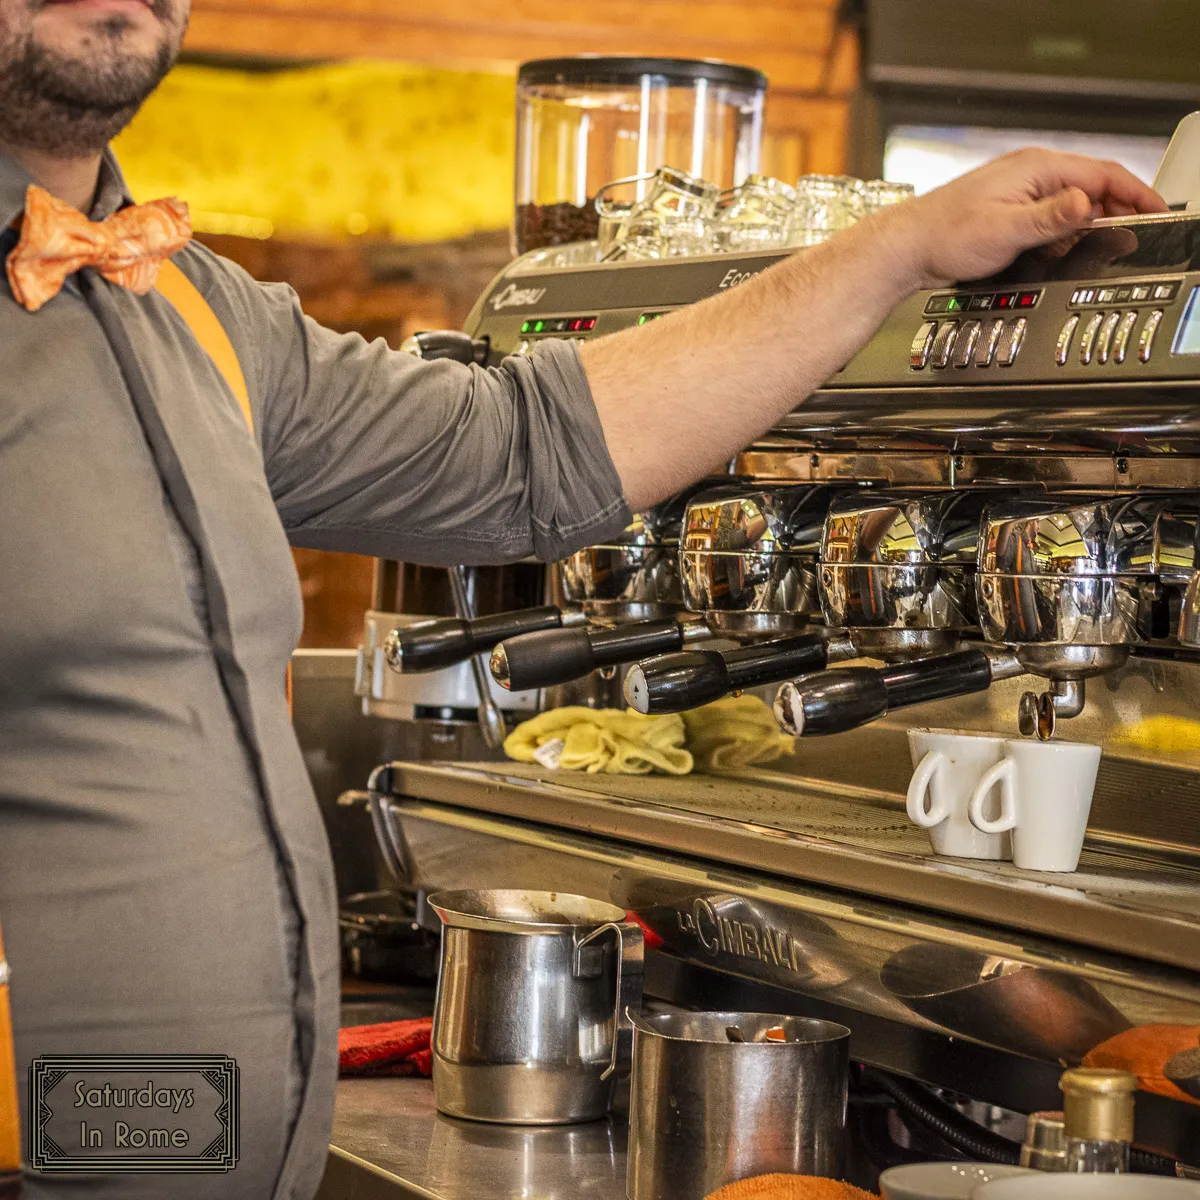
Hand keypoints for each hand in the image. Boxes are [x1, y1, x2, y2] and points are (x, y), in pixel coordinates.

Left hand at [881, 148, 1167, 289]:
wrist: (906, 247)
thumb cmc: (944, 237)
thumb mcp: (1004, 231)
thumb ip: (1050, 218)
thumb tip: (1087, 203)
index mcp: (1035, 169)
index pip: (1102, 174)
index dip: (1134, 193)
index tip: (1155, 211)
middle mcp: (1030, 172)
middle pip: (1091, 185)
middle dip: (1118, 207)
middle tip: (1136, 233)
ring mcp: (1019, 189)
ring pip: (1071, 200)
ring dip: (1091, 220)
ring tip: (1106, 243)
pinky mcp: (1009, 207)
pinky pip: (1051, 213)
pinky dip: (1066, 229)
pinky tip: (1065, 247)